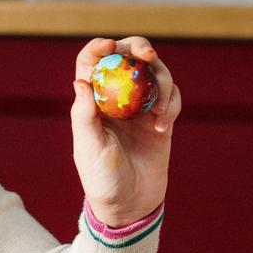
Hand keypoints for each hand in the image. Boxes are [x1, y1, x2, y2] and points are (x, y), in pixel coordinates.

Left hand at [72, 36, 180, 225]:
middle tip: (148, 56)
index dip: (100, 47)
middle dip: (139, 49)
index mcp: (93, 102)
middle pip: (128, 58)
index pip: (93, 62)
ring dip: (162, 82)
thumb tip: (81, 81)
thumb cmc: (102, 180)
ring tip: (162, 111)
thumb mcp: (90, 149)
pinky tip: (164, 127)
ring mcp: (141, 108)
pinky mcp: (161, 119)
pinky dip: (172, 104)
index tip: (111, 46)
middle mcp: (117, 99)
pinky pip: (171, 98)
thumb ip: (85, 116)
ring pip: (154, 74)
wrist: (131, 206)